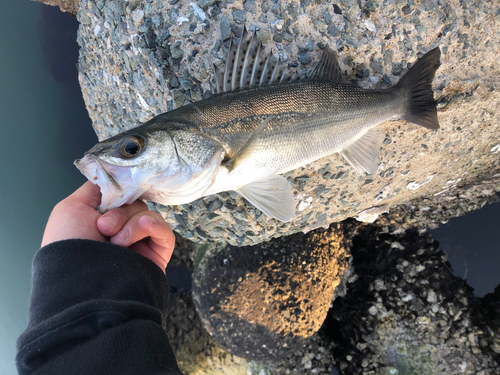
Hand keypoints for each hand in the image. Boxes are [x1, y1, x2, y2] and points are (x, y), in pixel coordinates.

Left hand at [41, 182, 174, 271]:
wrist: (83, 284)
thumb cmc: (70, 246)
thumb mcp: (71, 208)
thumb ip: (95, 189)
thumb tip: (113, 177)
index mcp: (101, 220)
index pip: (121, 195)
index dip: (119, 191)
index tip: (112, 195)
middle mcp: (121, 231)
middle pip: (135, 203)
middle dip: (119, 213)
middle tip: (103, 228)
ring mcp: (139, 244)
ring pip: (148, 215)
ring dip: (131, 223)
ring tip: (117, 242)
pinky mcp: (156, 255)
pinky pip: (165, 231)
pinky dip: (154, 226)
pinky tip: (143, 230)